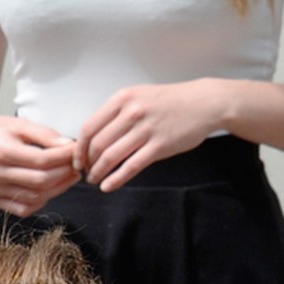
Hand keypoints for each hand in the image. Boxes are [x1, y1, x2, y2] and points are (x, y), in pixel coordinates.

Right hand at [0, 115, 80, 217]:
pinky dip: (42, 201)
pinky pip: (23, 208)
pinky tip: (50, 188)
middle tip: (77, 165)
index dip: (65, 157)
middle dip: (65, 173)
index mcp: (1, 150)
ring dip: (58, 188)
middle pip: (40, 180)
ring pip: (35, 196)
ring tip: (69, 175)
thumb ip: (45, 134)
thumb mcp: (19, 124)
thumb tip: (69, 147)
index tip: (77, 151)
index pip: (42, 159)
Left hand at [76, 80, 225, 192]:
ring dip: (98, 173)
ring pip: (110, 157)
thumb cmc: (170, 102)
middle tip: (86, 172)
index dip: (79, 148)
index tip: (78, 160)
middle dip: (87, 163)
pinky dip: (115, 180)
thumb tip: (92, 138)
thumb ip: (116, 114)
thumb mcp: (139, 97)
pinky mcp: (160, 146)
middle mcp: (132, 112)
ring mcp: (146, 129)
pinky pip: (130, 167)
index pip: (89, 128)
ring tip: (95, 180)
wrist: (206, 102)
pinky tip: (108, 186)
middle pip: (97, 145)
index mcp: (122, 99)